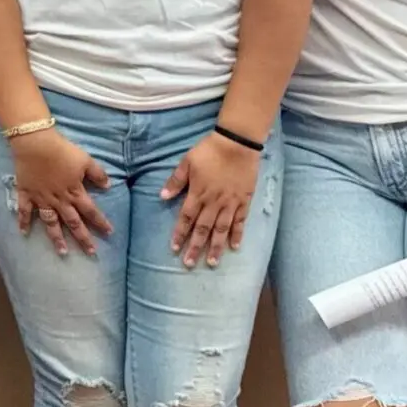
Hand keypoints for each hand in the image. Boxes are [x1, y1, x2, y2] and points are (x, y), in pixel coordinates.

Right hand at [8, 129, 112, 256]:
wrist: (35, 144)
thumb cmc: (62, 151)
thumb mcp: (85, 160)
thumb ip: (97, 174)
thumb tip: (108, 186)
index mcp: (75, 193)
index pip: (91, 211)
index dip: (101, 222)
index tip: (109, 233)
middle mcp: (59, 201)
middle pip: (73, 223)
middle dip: (82, 238)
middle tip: (90, 253)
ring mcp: (42, 200)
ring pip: (51, 223)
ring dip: (57, 238)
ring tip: (62, 252)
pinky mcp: (26, 194)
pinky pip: (24, 211)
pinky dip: (23, 222)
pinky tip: (23, 233)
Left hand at [161, 133, 262, 266]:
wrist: (237, 143)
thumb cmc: (209, 150)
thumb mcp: (187, 162)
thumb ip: (175, 181)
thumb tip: (162, 197)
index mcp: (198, 194)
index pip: (186, 219)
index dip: (180, 234)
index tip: (174, 248)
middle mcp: (213, 202)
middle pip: (202, 229)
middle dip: (195, 247)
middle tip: (189, 263)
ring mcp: (230, 203)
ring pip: (221, 229)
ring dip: (216, 247)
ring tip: (212, 262)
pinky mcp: (244, 201)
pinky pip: (241, 221)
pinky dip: (238, 234)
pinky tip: (235, 247)